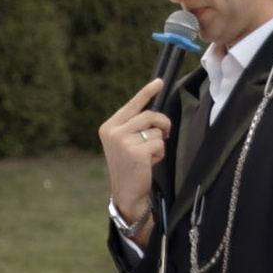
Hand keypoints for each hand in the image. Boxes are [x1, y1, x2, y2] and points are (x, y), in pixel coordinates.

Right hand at [99, 79, 170, 236]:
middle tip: (163, 134)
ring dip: (158, 143)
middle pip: (150, 115)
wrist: (125, 191)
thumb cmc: (129, 164)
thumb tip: (153, 111)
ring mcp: (123, 141)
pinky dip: (159, 153)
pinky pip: (159, 144)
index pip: (132, 105)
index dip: (147, 92)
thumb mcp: (125, 141)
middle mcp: (113, 131)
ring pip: (156, 130)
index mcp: (109, 126)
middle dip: (162, 124)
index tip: (159, 82)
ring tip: (147, 155)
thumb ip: (134, 126)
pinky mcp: (136, 151)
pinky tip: (148, 163)